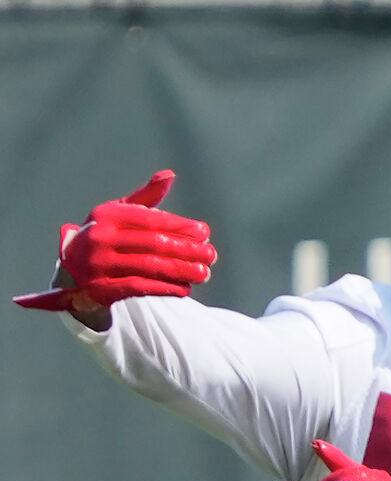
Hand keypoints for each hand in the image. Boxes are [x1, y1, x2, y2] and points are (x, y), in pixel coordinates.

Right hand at [14, 171, 215, 324]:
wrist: (71, 270)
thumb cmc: (106, 236)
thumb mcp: (119, 213)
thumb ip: (146, 197)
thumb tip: (169, 175)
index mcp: (107, 216)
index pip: (150, 220)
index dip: (180, 226)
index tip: (204, 232)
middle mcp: (100, 238)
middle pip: (153, 244)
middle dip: (186, 249)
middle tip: (211, 254)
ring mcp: (99, 264)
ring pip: (149, 267)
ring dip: (181, 270)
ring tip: (204, 273)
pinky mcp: (102, 289)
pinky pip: (140, 287)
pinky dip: (165, 288)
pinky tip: (184, 288)